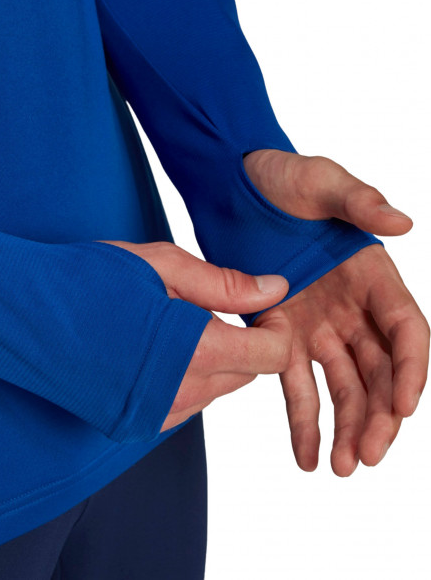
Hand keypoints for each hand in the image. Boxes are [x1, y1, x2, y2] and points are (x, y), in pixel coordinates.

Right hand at [96, 239, 292, 431]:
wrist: (20, 315)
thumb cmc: (87, 279)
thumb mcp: (159, 264)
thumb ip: (223, 283)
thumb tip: (274, 289)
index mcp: (193, 352)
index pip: (272, 356)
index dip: (275, 327)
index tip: (258, 305)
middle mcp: (179, 395)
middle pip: (247, 374)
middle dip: (245, 341)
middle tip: (214, 306)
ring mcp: (155, 415)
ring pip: (218, 389)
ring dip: (216, 359)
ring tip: (178, 324)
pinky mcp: (135, 422)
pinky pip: (187, 401)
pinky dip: (189, 376)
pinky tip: (157, 349)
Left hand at [244, 149, 428, 475]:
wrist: (233, 187)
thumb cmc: (282, 178)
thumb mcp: (323, 181)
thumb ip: (359, 202)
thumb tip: (401, 222)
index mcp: (371, 274)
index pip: (405, 330)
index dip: (410, 370)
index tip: (402, 406)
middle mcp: (350, 307)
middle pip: (377, 370)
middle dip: (377, 415)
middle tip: (366, 454)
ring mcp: (316, 324)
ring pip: (340, 386)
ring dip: (343, 427)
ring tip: (338, 466)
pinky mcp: (278, 334)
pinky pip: (293, 384)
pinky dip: (302, 419)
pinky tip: (305, 454)